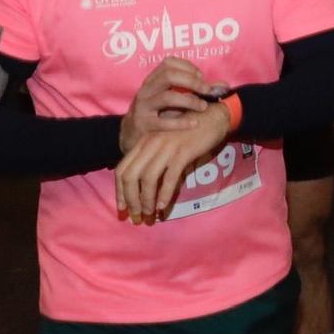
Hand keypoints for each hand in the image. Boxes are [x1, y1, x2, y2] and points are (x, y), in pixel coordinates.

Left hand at [115, 103, 230, 223]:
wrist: (213, 117)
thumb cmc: (189, 132)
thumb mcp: (165, 143)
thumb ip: (153, 159)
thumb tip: (144, 187)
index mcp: (143, 141)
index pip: (122, 169)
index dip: (120, 191)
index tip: (123, 207)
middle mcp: (151, 143)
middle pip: (130, 176)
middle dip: (131, 200)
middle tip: (136, 216)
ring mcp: (166, 147)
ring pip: (148, 179)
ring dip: (146, 200)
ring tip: (149, 214)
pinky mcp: (183, 152)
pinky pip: (169, 177)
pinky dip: (164, 194)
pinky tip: (163, 206)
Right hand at [119, 57, 213, 151]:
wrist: (130, 136)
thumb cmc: (157, 114)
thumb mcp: (172, 99)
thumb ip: (196, 91)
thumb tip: (223, 86)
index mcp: (152, 81)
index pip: (168, 63)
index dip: (187, 66)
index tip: (201, 76)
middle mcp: (146, 91)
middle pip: (168, 76)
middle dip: (191, 81)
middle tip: (206, 90)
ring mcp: (143, 108)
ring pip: (167, 97)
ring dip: (189, 100)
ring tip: (203, 106)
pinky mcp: (143, 125)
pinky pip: (163, 122)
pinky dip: (181, 122)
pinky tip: (194, 123)